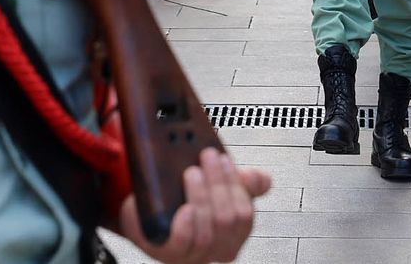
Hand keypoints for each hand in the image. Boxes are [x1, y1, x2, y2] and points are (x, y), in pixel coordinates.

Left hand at [116, 148, 270, 263]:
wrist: (147, 212)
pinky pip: (181, 245)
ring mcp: (191, 253)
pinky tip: (184, 208)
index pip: (245, 216)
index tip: (224, 159)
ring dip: (201, 198)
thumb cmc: (184, 199)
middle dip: (218, 184)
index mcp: (232, 234)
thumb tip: (263, 180)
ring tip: (192, 172)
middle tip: (207, 156)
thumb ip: (241, 183)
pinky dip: (185, 226)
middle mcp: (214, 248)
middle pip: (226, 221)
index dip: (236, 186)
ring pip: (206, 234)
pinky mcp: (166, 252)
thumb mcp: (216, 187)